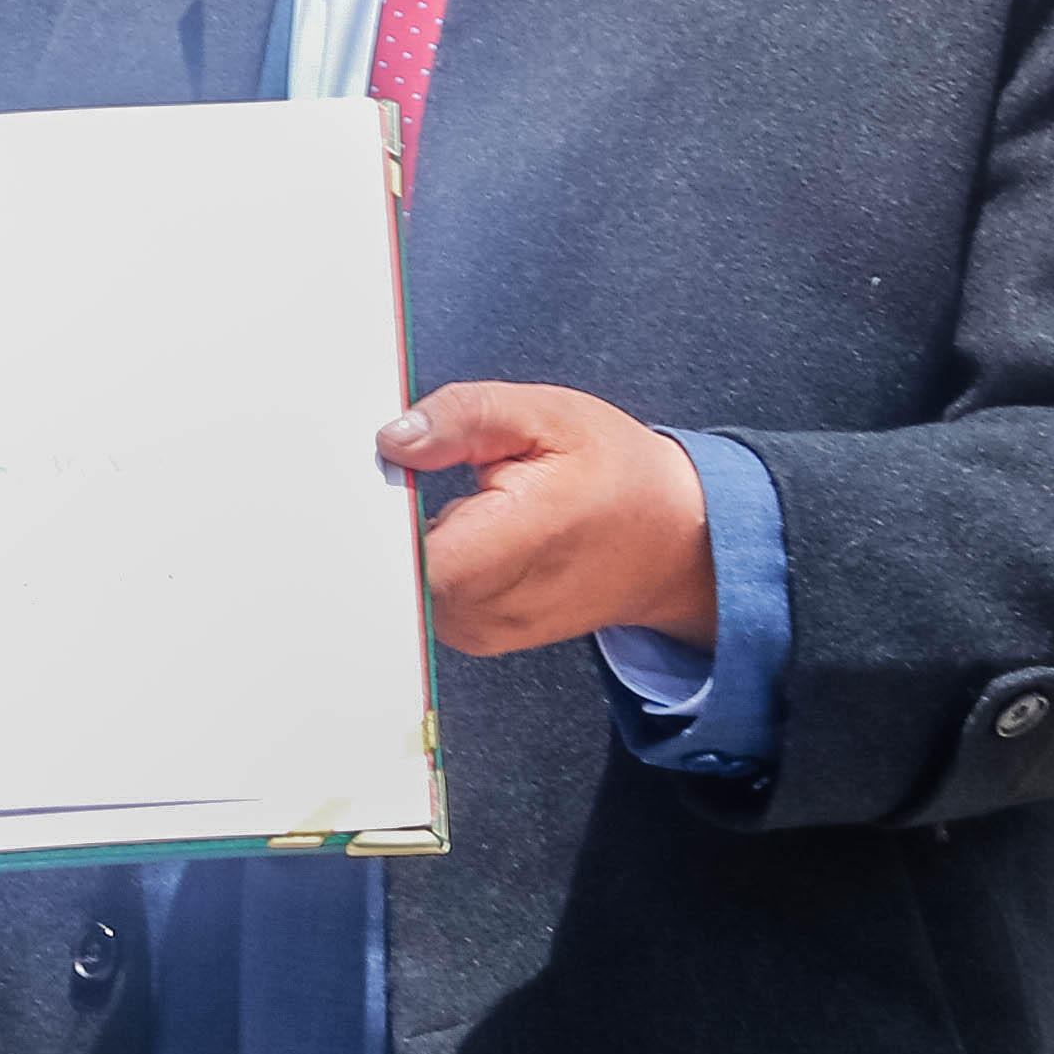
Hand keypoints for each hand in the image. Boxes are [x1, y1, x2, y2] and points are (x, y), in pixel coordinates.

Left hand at [384, 382, 712, 656]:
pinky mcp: (482, 638)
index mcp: (520, 539)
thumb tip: (395, 438)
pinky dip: (430, 567)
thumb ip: (467, 417)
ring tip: (460, 505)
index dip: (379, 519)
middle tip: (416, 477)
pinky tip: (463, 533)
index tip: (379, 478)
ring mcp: (489, 630)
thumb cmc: (617, 473)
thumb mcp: (549, 415)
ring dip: (413, 547)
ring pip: (407, 590)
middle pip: (397, 574)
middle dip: (390, 524)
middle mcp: (499, 602)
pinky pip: (427, 602)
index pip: (412, 558)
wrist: (674, 542)